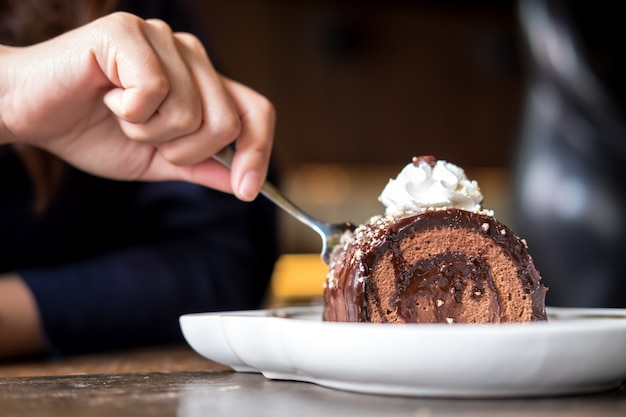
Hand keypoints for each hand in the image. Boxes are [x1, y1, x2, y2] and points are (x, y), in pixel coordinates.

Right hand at [0, 12, 273, 200]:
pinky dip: (128, 113)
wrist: (31, 114)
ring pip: (191, 112)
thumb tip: (246, 184)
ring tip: (120, 115)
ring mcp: (162, 38)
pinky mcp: (130, 32)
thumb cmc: (90, 132)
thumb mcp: (157, 161)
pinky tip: (107, 98)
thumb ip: (202, 168)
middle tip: (143, 137)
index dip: (258, 152)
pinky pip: (155, 92)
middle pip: (227, 122)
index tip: (247, 190)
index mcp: (201, 82)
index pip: (255, 111)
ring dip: (149, 132)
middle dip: (183, 151)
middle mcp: (190, 54)